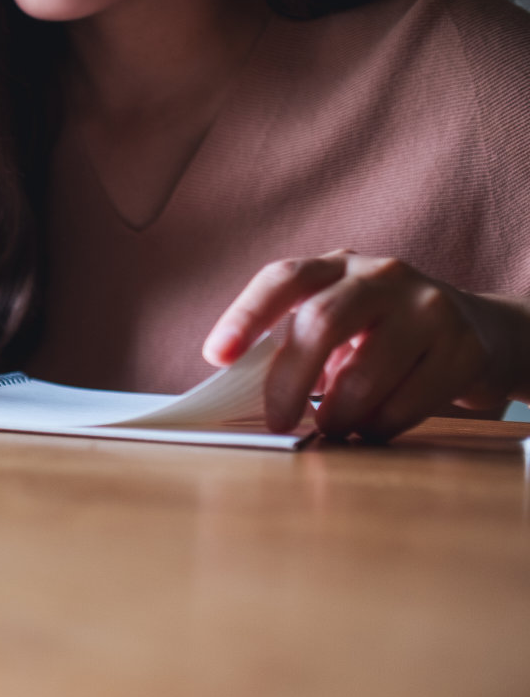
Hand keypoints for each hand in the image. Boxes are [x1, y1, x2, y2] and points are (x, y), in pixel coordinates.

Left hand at [203, 250, 517, 439]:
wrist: (479, 331)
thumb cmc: (378, 335)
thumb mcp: (334, 324)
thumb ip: (289, 345)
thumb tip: (234, 394)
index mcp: (335, 267)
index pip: (283, 278)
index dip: (246, 316)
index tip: (217, 356)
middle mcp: (383, 275)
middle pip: (322, 322)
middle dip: (289, 382)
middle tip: (277, 422)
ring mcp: (430, 307)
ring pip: (365, 372)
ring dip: (337, 415)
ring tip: (331, 428)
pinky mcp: (465, 348)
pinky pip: (407, 402)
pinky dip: (377, 427)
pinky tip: (370, 429)